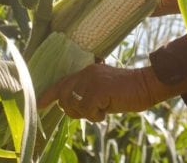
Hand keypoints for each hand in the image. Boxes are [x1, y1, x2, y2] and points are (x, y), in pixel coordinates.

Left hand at [37, 64, 186, 120]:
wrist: (146, 86)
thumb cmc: (127, 91)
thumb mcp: (103, 91)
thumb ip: (86, 94)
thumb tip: (69, 106)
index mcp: (87, 70)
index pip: (62, 83)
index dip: (49, 95)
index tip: (39, 106)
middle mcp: (86, 72)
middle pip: (64, 97)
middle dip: (72, 111)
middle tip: (91, 112)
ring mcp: (91, 79)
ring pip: (75, 106)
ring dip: (87, 114)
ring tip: (102, 108)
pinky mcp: (98, 89)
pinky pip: (87, 111)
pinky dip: (96, 115)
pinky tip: (107, 109)